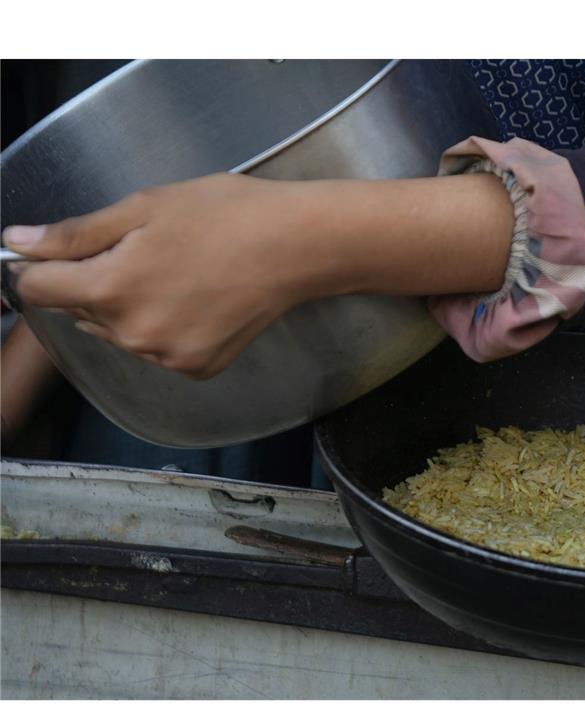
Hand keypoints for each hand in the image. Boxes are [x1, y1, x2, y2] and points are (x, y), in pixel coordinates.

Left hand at [3, 174, 311, 378]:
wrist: (298, 247)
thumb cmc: (227, 215)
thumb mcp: (144, 208)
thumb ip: (75, 233)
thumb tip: (17, 242)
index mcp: (111, 288)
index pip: (38, 288)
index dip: (37, 265)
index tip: (58, 250)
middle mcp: (133, 333)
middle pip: (81, 310)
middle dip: (97, 282)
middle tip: (145, 249)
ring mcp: (167, 356)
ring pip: (120, 332)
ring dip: (131, 306)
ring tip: (178, 272)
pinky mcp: (198, 367)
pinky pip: (159, 349)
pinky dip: (167, 327)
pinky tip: (197, 299)